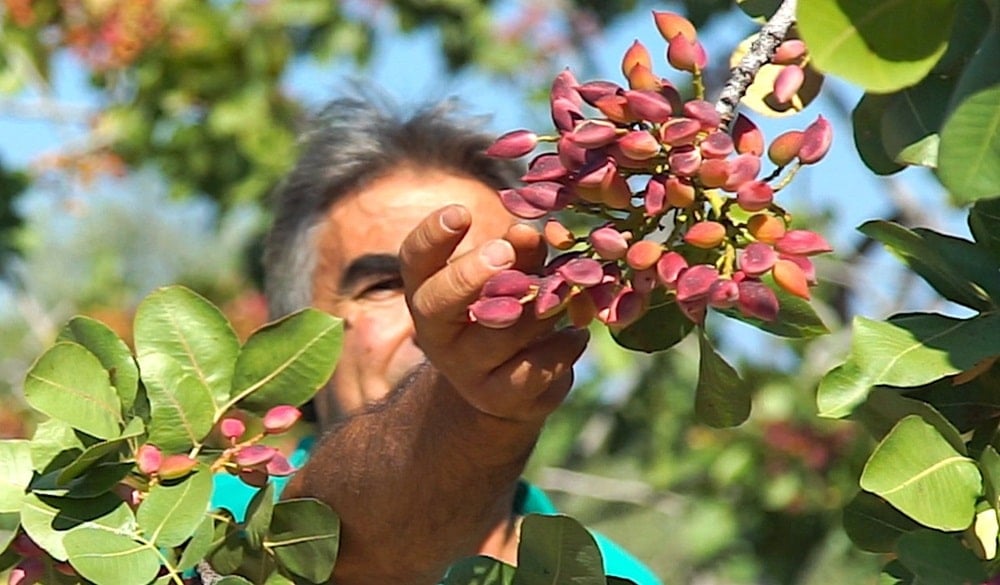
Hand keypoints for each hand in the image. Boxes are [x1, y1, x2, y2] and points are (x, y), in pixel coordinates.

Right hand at [399, 204, 589, 422]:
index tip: (462, 212)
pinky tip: (578, 334)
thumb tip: (526, 231)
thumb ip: (518, 252)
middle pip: (438, 302)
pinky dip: (561, 348)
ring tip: (565, 292)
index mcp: (428, 291)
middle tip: (503, 250)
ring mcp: (464, 370)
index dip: (432, 235)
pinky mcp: (498, 398)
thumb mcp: (510, 276)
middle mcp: (437, 333)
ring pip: (499, 334)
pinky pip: (532, 370)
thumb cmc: (507, 310)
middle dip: (470, 275)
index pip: (413, 260)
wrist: (505, 389)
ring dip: (538, 309)